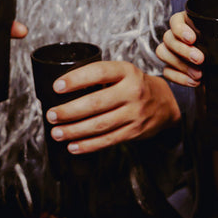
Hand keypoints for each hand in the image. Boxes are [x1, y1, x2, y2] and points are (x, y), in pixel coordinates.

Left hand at [44, 60, 180, 153]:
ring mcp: (135, 113)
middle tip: (51, 115)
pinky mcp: (135, 131)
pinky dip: (88, 145)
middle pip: (96, 103)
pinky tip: (73, 146)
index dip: (76, 79)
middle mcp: (132, 91)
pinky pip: (108, 140)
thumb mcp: (122, 72)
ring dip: (74, 131)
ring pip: (100, 125)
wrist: (166, 102)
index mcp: (126, 71)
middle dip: (69, 111)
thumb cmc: (134, 85)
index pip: (98, 73)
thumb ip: (99, 77)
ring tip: (57, 132)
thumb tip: (62, 88)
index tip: (57, 87)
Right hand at [155, 11, 217, 86]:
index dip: (180, 28)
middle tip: (201, 59)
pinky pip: (167, 72)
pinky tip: (195, 82)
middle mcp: (179, 36)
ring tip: (199, 74)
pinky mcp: (173, 67)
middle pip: (168, 39)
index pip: (176, 20)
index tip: (193, 38)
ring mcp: (174, 52)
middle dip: (182, 51)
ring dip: (179, 65)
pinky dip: (178, 78)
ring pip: (164, 55)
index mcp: (192, 22)